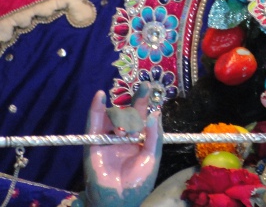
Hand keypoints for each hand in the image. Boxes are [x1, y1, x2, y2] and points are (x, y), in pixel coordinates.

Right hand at [83, 83, 162, 206]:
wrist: (119, 202)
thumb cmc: (138, 182)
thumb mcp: (152, 157)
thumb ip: (154, 135)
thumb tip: (155, 112)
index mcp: (138, 138)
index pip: (142, 115)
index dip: (146, 101)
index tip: (151, 86)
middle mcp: (123, 135)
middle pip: (129, 111)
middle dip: (138, 99)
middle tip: (145, 86)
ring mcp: (108, 138)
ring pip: (113, 115)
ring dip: (122, 114)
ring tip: (127, 130)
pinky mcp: (94, 144)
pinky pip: (93, 124)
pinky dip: (95, 109)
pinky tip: (99, 96)